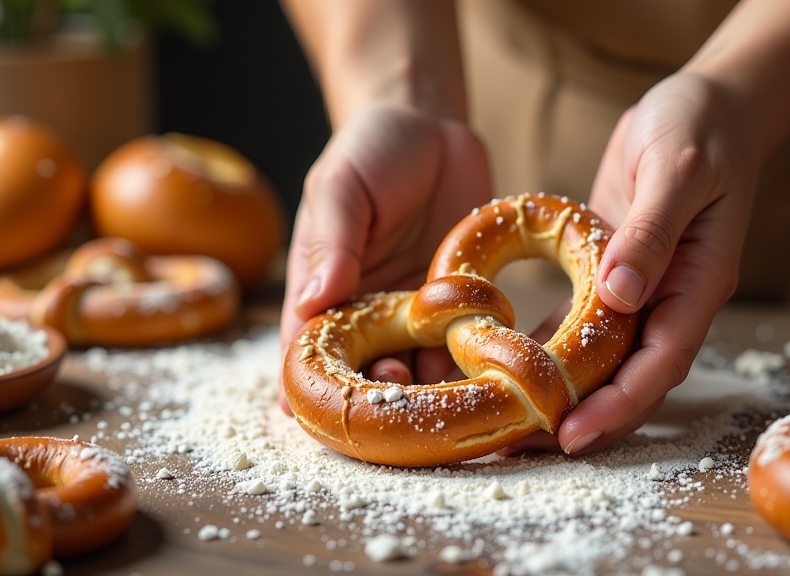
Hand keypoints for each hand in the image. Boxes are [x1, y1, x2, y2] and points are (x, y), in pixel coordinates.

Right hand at [278, 105, 491, 413]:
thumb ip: (331, 243)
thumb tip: (311, 302)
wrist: (432, 125)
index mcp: (323, 290)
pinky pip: (461, 347)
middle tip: (394, 388)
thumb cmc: (370, 150)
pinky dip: (468, 365)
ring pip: (417, 370)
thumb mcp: (339, 186)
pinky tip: (480, 371)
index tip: (325, 411)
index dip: (313, 387)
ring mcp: (415, 314)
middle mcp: (368, 312)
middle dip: (378, 395)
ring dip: (427, 391)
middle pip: (365, 373)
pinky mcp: (458, 306)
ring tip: (440, 394)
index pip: (309, 350)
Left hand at [503, 72, 762, 455]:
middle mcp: (672, 298)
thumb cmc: (700, 129)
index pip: (661, 362)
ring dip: (564, 392)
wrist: (706, 104)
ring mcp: (644, 289)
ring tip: (513, 421)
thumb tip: (622, 297)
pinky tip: (512, 365)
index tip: (573, 434)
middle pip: (631, 377)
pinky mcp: (614, 273)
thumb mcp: (678, 171)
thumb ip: (653, 234)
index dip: (619, 404)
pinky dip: (550, 347)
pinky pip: (580, 323)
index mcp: (699, 283)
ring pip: (604, 359)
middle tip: (526, 446)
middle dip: (586, 416)